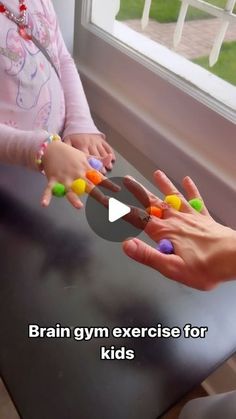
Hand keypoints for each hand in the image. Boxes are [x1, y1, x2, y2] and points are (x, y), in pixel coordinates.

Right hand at [41, 141, 118, 208]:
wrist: (51, 148)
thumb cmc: (70, 154)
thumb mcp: (85, 156)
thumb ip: (97, 161)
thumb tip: (110, 158)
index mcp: (85, 169)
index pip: (99, 178)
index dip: (109, 184)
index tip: (118, 190)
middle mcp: (76, 174)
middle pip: (89, 187)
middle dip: (98, 195)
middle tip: (107, 203)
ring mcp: (64, 178)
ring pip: (70, 190)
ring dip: (74, 198)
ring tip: (78, 206)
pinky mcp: (52, 180)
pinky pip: (49, 190)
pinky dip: (46, 197)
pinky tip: (44, 204)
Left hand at [64, 133, 114, 171]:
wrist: (79, 123)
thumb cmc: (73, 135)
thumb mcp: (67, 140)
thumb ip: (67, 148)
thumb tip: (65, 156)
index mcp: (81, 145)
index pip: (86, 156)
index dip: (90, 164)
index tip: (93, 171)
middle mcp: (90, 143)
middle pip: (96, 155)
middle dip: (101, 164)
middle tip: (104, 172)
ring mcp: (96, 141)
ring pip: (103, 152)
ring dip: (107, 160)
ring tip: (109, 167)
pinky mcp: (101, 140)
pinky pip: (107, 146)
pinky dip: (111, 152)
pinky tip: (113, 159)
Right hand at [122, 170, 235, 289]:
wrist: (233, 258)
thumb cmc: (204, 267)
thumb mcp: (172, 267)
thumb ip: (148, 255)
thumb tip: (126, 245)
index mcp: (164, 232)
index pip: (137, 218)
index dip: (120, 209)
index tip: (108, 201)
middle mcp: (175, 220)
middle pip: (152, 203)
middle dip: (138, 191)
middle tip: (127, 180)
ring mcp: (190, 217)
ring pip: (173, 197)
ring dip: (164, 185)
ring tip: (156, 173)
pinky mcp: (204, 218)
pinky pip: (196, 200)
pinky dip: (191, 190)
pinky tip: (187, 180)